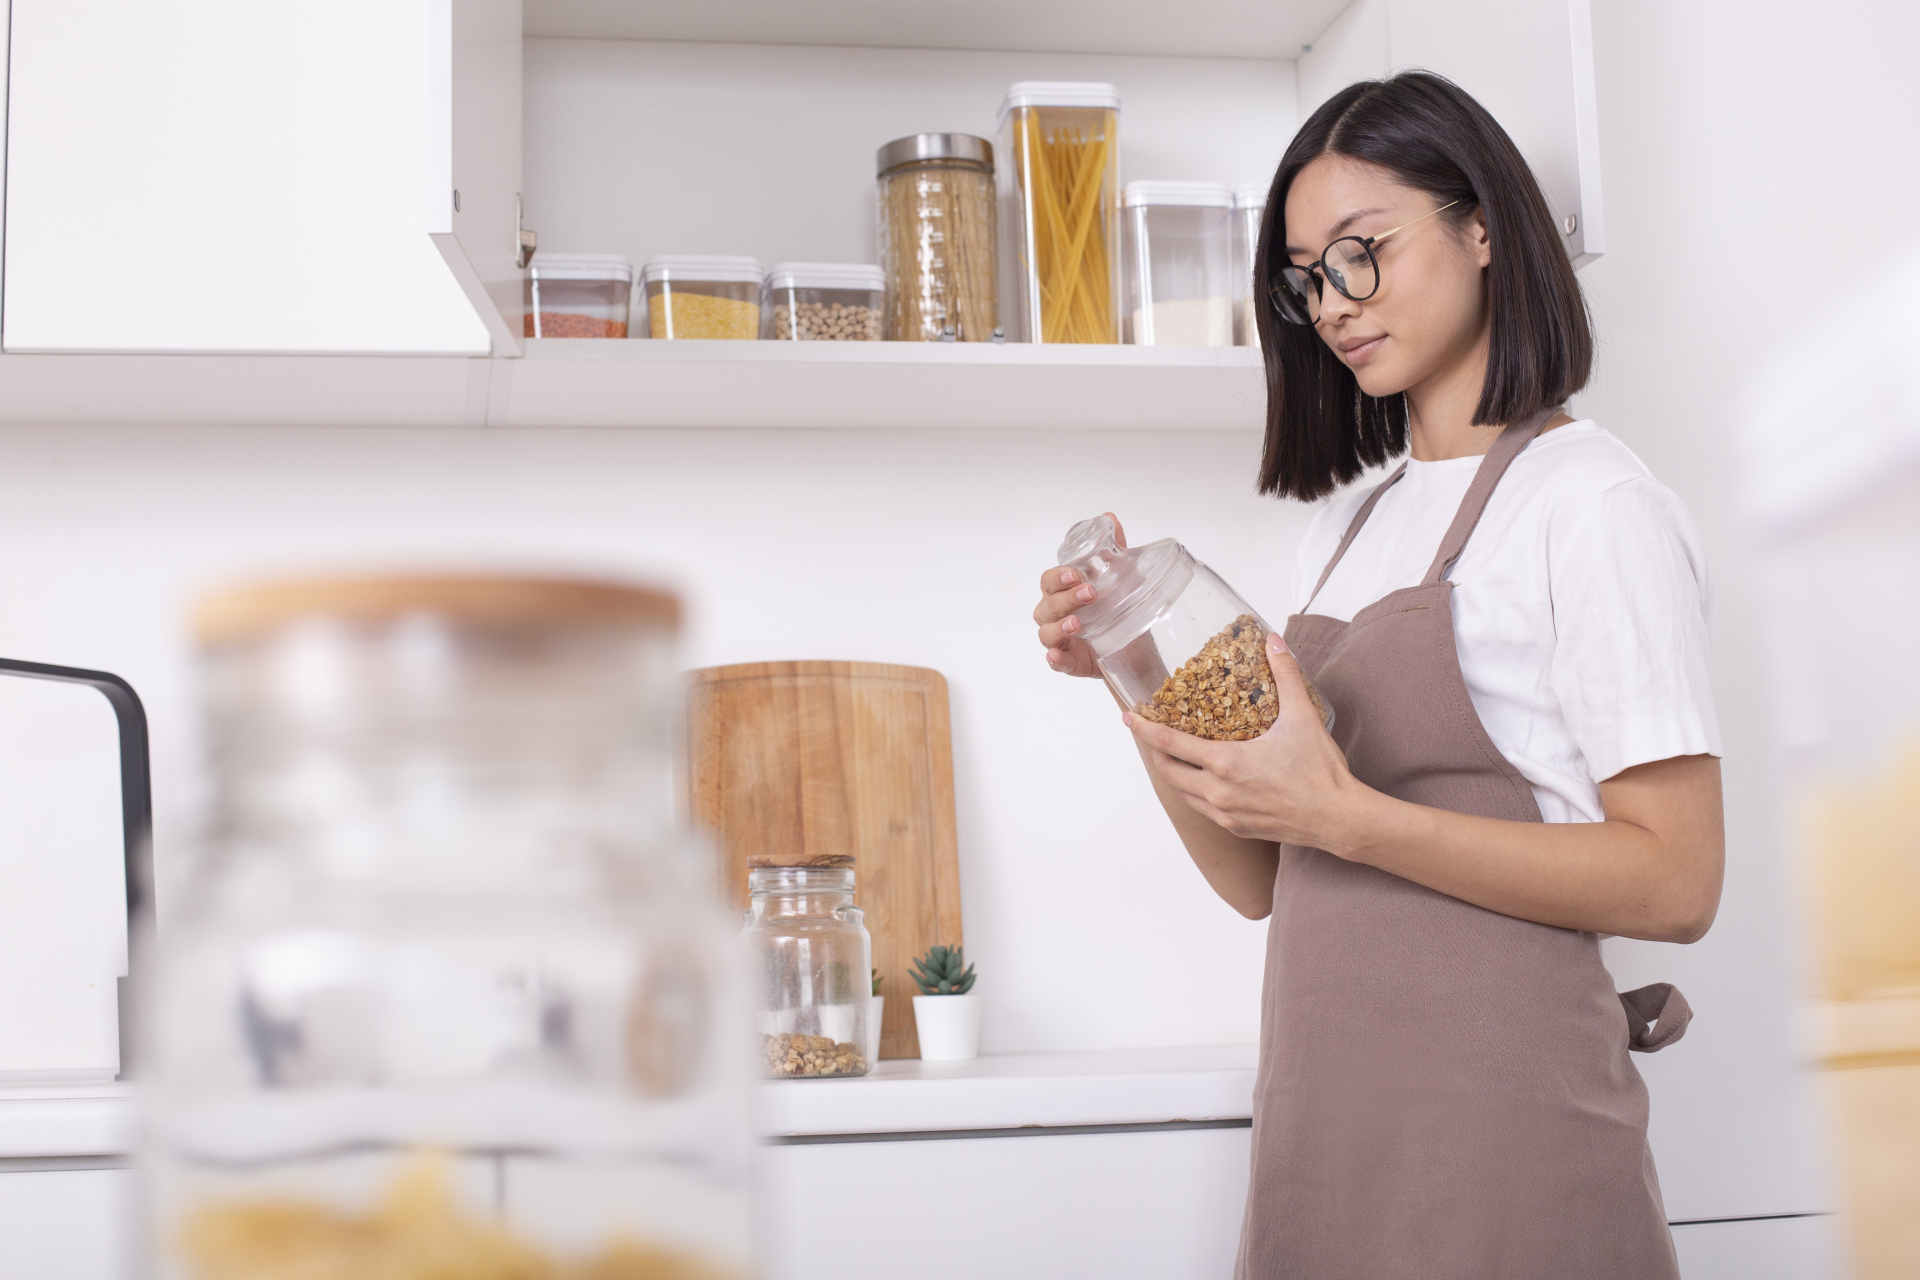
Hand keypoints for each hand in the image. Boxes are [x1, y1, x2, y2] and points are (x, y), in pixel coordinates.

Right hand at [1034, 512, 1125, 677]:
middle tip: (1090, 594)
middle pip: (1046, 606)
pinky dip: (1055, 660)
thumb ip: (1112, 550)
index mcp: (1063, 592)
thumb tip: (1110, 517)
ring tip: (1077, 624)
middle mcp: (1056, 615)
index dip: (1058, 577)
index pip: (1049, 581)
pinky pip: (1056, 663)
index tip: (1075, 574)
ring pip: (1046, 633)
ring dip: (1058, 627)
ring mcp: (1061, 641)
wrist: (1139, 648)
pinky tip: (1057, 656)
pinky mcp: (1070, 663)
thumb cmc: (1121, 610)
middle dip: (1065, 598)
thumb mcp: (1121, 579)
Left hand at [1126, 632, 1366, 850]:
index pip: (1170, 745)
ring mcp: (1225, 814)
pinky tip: (1204, 779)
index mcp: (1226, 764)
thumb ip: (1286, 675)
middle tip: (1153, 734)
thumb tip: (1274, 642)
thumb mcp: (1303, 717)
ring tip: (1174, 755)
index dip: (1145, 730)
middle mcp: (1218, 792)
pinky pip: (1201, 809)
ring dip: (1173, 773)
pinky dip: (1193, 792)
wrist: (1339, 819)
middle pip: (1168, 772)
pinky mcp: (1236, 828)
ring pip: (1182, 794)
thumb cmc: (1321, 772)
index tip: (1129, 717)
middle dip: (1155, 752)